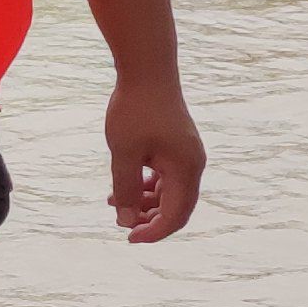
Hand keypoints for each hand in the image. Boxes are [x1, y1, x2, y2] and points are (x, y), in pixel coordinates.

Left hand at [103, 71, 205, 242]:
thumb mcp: (124, 153)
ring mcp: (187, 154)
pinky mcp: (178, 145)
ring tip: (114, 202)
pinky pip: (167, 176)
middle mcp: (192, 164)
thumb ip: (126, 189)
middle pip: (176, 207)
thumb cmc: (135, 109)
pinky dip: (148, 185)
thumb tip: (126, 222)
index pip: (175, 215)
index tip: (129, 237)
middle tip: (122, 225)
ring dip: (145, 202)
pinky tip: (125, 184)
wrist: (148, 69)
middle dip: (150, 220)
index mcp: (186, 169)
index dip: (153, 232)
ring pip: (170, 192)